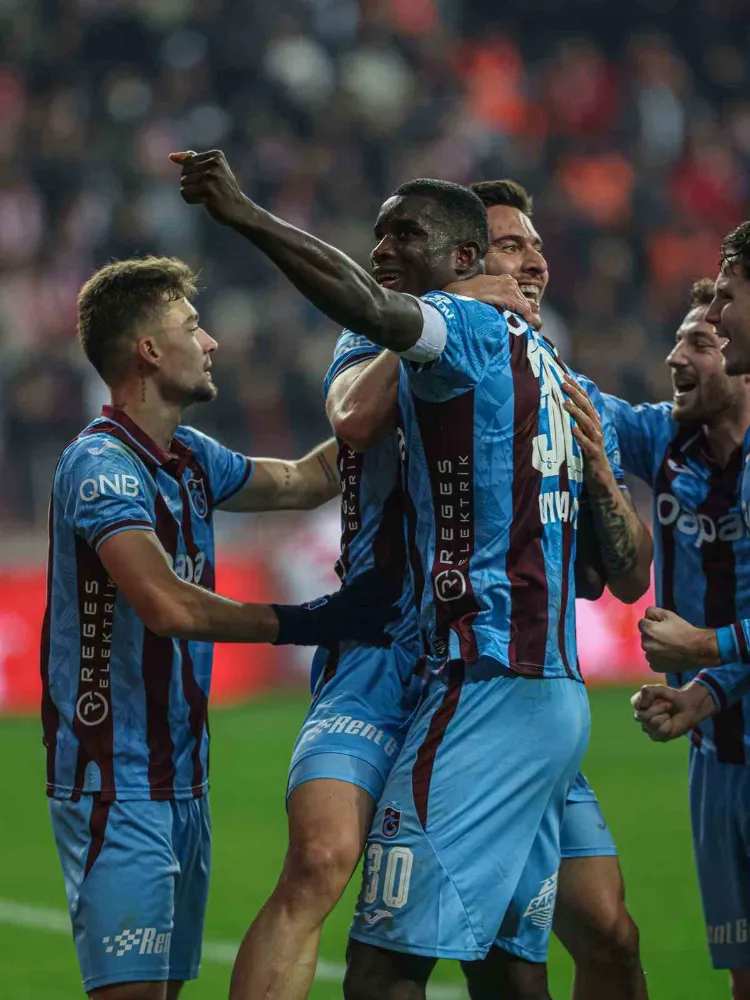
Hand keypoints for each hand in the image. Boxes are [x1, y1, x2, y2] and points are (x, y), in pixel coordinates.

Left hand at [170, 149, 247, 225]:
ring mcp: (212, 176)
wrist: (239, 209)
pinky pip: (185, 193)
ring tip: (206, 196)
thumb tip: (171, 156)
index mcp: (216, 155)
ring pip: (183, 182)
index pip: (187, 162)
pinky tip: (203, 202)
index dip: (192, 175)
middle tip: (208, 191)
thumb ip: (192, 161)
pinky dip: (190, 200)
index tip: (209, 182)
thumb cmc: (223, 190)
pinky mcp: (208, 189)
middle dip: (191, 183)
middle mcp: (214, 163)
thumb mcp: (211, 172)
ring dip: (191, 193)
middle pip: (184, 171)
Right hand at [272, 569, 400, 648]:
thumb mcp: (326, 601)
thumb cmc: (309, 613)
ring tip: (400, 611)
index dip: (372, 576)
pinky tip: (389, 640)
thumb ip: (337, 600)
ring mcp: (349, 616)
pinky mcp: (348, 631)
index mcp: (342, 595)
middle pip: (371, 594)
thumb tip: (341, 599)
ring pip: (374, 613)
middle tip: (397, 589)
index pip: (359, 581)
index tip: (382, 571)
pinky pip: (367, 635)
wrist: (299, 623)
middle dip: (385, 591)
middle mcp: (348, 603)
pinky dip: (379, 638)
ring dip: (388, 613)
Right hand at [444, 275, 533, 325]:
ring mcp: (510, 287)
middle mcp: (510, 281)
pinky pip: (522, 308)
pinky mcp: (508, 296)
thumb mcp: (485, 291)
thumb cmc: (468, 293)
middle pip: (523, 299)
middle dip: (524, 311)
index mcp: (504, 279)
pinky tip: (525, 323)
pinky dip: (525, 316)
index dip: (520, 306)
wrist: (461, 291)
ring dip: (525, 315)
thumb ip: (495, 296)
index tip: (523, 316)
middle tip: (526, 323)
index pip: (518, 294)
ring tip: (525, 325)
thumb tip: (501, 305)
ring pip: (524, 304)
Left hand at [561, 377, 609, 487]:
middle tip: (563, 383)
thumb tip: (561, 404)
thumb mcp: (581, 434)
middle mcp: (596, 428)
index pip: (585, 400)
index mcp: (593, 421)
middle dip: (575, 394)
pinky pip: (587, 444)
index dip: (576, 388)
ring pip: (587, 423)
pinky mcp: (593, 454)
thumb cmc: (587, 453)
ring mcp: (596, 441)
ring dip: (576, 412)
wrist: (600, 477)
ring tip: (565, 403)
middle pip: (587, 407)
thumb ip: (575, 420)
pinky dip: (580, 436)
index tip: (565, 376)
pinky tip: (572, 429)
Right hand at [631, 681, 716, 741]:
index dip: (648, 700)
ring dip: (664, 716)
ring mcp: (647, 728)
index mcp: (639, 704)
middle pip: (641, 716)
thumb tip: (642, 694)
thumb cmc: (673, 698)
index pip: (636, 704)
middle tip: (668, 705)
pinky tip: (671, 723)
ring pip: (651, 724)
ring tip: (669, 714)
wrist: (688, 708)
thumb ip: (649, 690)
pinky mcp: (656, 737)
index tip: (659, 697)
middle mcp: (640, 716)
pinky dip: (669, 725)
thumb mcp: (661, 690)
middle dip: (658, 708)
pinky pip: (660, 732)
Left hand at [638, 606, 719, 670]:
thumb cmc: (683, 630)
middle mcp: (645, 644)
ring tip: (668, 647)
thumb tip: (647, 615)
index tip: (662, 625)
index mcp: (648, 630)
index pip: (642, 623)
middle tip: (666, 636)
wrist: (697, 649)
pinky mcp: (655, 667)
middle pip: (645, 636)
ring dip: (654, 647)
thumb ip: (653, 611)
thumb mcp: (669, 615)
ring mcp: (650, 657)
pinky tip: (668, 656)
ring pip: (648, 648)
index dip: (652, 622)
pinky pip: (653, 660)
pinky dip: (658, 658)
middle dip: (652, 635)